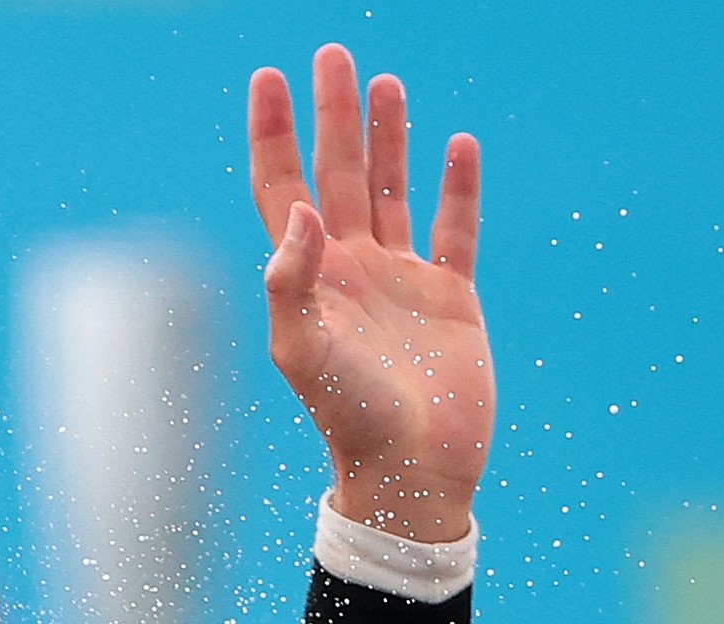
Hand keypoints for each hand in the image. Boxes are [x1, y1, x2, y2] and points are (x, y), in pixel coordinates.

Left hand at [249, 47, 491, 542]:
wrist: (412, 471)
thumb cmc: (350, 419)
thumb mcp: (303, 352)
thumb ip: (291, 282)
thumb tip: (298, 210)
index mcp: (309, 278)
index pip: (281, 189)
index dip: (272, 135)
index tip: (267, 78)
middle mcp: (350, 270)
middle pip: (336, 173)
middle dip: (333, 114)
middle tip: (331, 53)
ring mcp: (401, 281)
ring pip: (391, 190)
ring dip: (388, 137)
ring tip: (386, 82)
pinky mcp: (451, 298)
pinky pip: (454, 229)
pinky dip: (457, 187)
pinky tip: (456, 145)